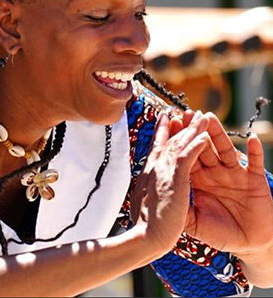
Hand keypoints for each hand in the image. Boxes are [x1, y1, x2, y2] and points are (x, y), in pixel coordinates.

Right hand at [131, 111, 209, 255]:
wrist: (144, 235)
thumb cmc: (143, 225)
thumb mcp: (142, 201)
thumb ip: (145, 190)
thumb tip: (141, 190)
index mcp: (148, 172)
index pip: (156, 146)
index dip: (162, 130)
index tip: (165, 117)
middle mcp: (154, 166)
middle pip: (169, 140)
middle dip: (180, 125)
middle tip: (186, 111)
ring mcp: (163, 169)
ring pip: (180, 143)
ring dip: (192, 129)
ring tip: (203, 117)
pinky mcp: (175, 177)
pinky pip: (188, 155)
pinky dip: (196, 144)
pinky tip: (205, 136)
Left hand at [179, 111, 272, 256]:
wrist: (248, 244)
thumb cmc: (219, 232)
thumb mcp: (194, 222)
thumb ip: (178, 209)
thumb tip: (158, 201)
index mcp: (199, 179)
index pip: (186, 155)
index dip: (178, 140)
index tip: (169, 122)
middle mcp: (215, 172)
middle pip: (203, 147)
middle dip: (194, 130)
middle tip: (186, 113)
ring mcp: (235, 174)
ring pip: (225, 150)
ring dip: (218, 133)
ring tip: (210, 117)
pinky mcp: (255, 181)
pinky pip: (255, 164)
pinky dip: (255, 151)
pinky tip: (252, 139)